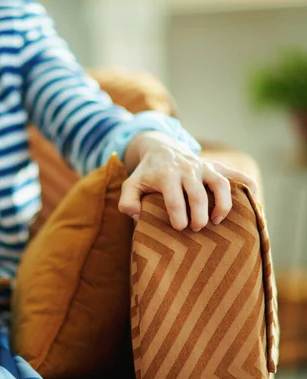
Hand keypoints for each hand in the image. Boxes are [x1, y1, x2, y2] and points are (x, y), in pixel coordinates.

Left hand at [119, 131, 257, 230]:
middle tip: (196, 230)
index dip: (178, 217)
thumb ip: (127, 201)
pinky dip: (248, 186)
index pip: (174, 200)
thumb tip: (136, 217)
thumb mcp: (131, 185)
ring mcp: (204, 167)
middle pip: (198, 195)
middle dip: (199, 216)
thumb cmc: (146, 173)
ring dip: (223, 205)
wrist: (161, 148)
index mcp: (166, 176)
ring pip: (220, 184)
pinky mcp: (216, 167)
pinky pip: (236, 175)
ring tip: (217, 221)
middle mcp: (187, 169)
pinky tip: (252, 202)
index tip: (179, 229)